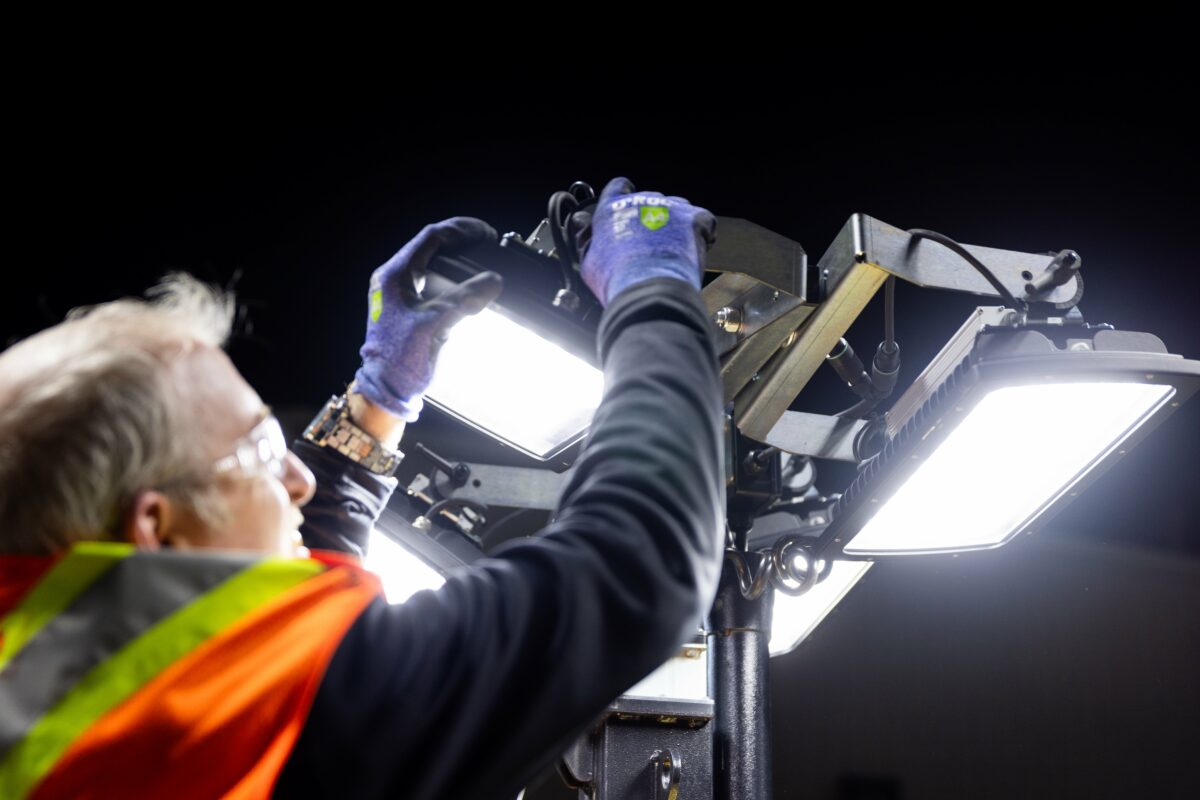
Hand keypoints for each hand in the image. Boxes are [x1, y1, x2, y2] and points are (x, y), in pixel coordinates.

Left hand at [354, 217, 502, 420]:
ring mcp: (402, 296)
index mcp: (394, 276)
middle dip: (462, 244)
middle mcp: (395, 281)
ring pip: (435, 269)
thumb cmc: (400, 360)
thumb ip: (465, 298)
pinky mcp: (411, 311)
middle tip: (488, 245)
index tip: (485, 233)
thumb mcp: (435, 324)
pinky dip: (457, 286)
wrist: (387, 391)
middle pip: (432, 250)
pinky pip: (437, 289)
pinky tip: (473, 292)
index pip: (429, 238)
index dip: (460, 230)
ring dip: (460, 265)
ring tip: (485, 264)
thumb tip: (493, 280)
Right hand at [577, 177, 715, 305]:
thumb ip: (584, 237)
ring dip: (677, 224)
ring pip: (678, 207)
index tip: (628, 206)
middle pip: (650, 200)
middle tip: (652, 245)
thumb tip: (580, 221)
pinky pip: (703, 219)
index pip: (617, 187)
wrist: (650, 289)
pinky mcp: (694, 218)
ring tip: (675, 250)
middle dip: (653, 218)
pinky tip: (697, 247)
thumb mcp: (588, 260)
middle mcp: (641, 201)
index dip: (623, 195)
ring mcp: (670, 207)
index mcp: (612, 208)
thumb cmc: (616, 279)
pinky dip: (702, 232)